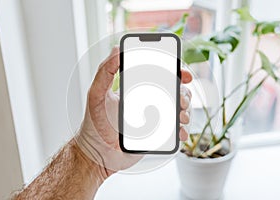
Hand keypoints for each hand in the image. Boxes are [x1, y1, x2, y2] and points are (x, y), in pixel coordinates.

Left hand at [75, 47, 191, 176]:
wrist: (97, 154)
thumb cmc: (93, 124)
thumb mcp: (96, 94)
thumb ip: (105, 71)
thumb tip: (117, 49)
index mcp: (136, 90)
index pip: (159, 75)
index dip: (174, 71)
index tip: (182, 73)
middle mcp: (147, 102)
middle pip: (174, 92)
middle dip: (184, 93)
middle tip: (181, 99)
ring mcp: (153, 119)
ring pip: (178, 109)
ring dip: (186, 110)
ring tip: (182, 117)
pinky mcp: (157, 135)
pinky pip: (175, 130)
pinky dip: (183, 130)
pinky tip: (180, 133)